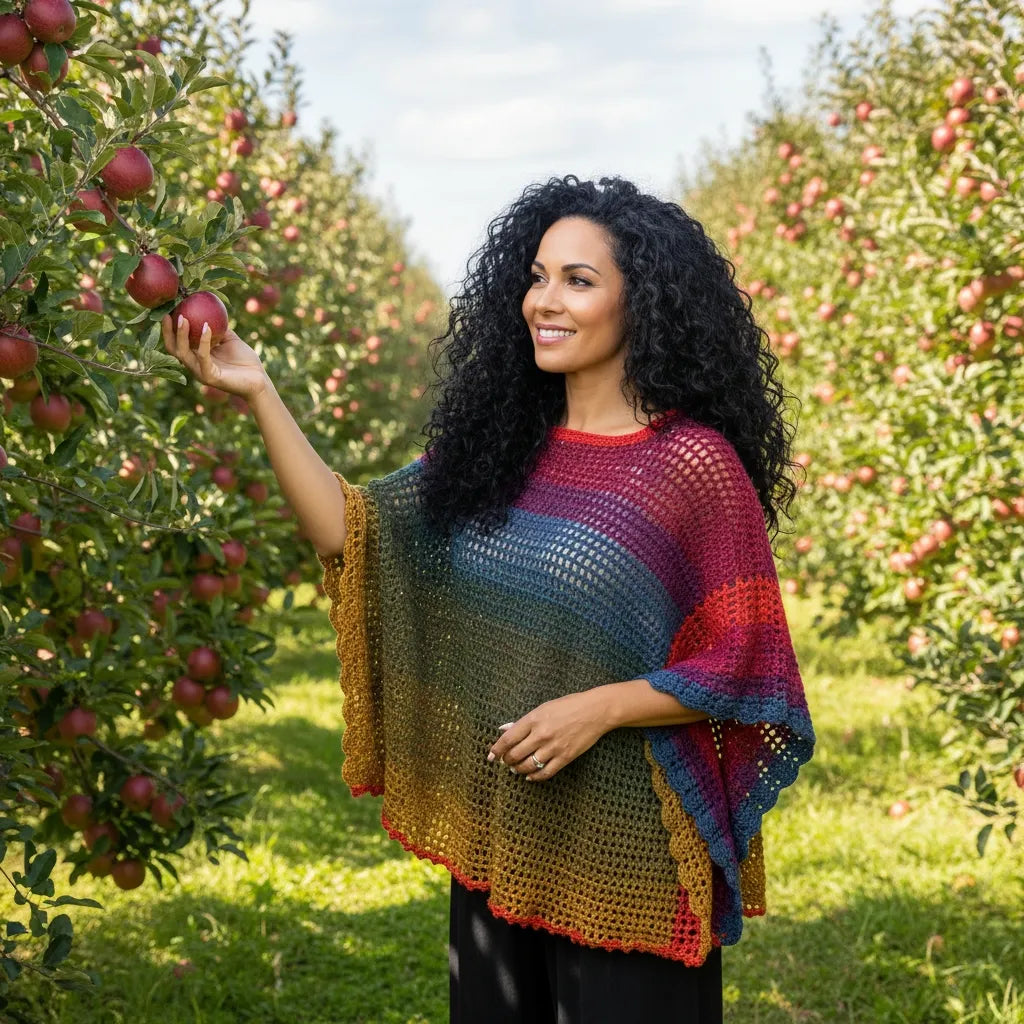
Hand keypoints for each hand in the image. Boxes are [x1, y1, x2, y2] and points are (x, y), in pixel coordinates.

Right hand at [162, 314, 268, 399]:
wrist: (259, 380)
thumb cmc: (245, 361)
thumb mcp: (229, 339)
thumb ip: (219, 328)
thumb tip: (208, 309)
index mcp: (196, 358)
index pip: (177, 343)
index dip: (170, 329)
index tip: (169, 311)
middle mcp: (195, 366)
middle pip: (173, 349)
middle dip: (168, 332)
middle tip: (169, 314)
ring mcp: (201, 373)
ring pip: (183, 354)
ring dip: (181, 335)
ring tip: (183, 319)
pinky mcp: (210, 377)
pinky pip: (203, 357)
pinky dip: (204, 342)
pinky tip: (207, 327)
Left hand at [486, 691, 610, 781]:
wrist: (595, 711)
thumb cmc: (569, 705)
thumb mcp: (543, 708)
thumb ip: (523, 721)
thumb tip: (504, 729)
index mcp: (534, 719)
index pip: (508, 738)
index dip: (497, 749)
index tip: (491, 756)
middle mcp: (541, 734)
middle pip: (515, 754)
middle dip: (507, 761)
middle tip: (505, 762)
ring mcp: (553, 747)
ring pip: (528, 765)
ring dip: (518, 769)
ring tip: (516, 769)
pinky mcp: (565, 757)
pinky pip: (545, 773)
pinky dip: (535, 777)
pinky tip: (530, 776)